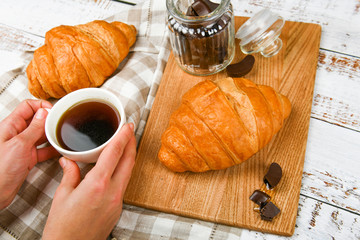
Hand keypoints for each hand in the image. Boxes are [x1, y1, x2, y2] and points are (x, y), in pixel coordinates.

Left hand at [0, 100, 59, 208]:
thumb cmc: (0, 169)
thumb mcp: (20, 145)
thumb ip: (34, 128)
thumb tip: (44, 112)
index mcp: (10, 126)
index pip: (28, 106)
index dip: (42, 106)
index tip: (55, 112)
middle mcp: (16, 134)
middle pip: (36, 119)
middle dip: (50, 120)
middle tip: (62, 124)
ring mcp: (22, 146)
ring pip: (40, 135)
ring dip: (52, 134)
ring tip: (63, 136)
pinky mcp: (27, 158)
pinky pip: (42, 149)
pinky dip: (52, 149)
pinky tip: (60, 149)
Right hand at [43, 123, 135, 239]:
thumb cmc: (62, 226)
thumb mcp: (62, 196)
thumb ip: (70, 174)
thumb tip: (69, 161)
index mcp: (97, 185)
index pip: (115, 153)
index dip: (123, 137)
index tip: (128, 126)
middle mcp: (112, 192)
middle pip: (129, 161)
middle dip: (132, 143)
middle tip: (130, 132)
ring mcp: (117, 202)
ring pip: (128, 173)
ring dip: (128, 157)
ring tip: (124, 146)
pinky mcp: (118, 209)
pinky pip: (123, 185)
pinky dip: (122, 172)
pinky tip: (115, 168)